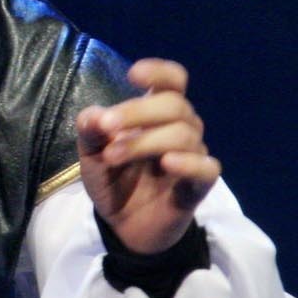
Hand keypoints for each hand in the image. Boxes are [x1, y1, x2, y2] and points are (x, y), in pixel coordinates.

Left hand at [76, 58, 220, 254]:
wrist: (122, 225)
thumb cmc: (112, 179)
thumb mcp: (91, 153)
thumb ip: (90, 130)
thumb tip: (95, 116)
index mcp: (156, 113)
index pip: (173, 81)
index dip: (159, 72)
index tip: (134, 74)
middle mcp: (180, 128)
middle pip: (174, 105)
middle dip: (137, 112)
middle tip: (107, 128)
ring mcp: (192, 156)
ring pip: (183, 134)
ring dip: (144, 141)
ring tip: (112, 156)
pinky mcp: (198, 185)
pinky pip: (207, 168)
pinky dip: (189, 162)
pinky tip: (167, 163)